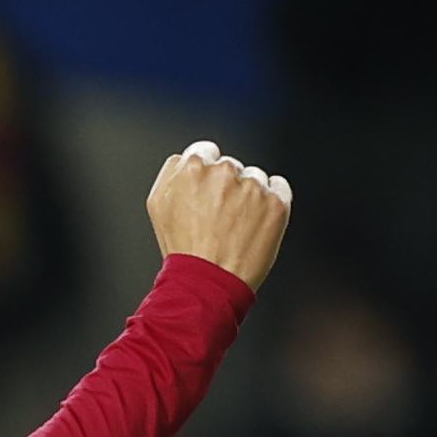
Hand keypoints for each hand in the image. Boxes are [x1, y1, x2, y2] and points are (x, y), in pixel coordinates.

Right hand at [148, 140, 290, 291]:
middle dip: (225, 187)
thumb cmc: (181, 249)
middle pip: (230, 166)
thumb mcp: (158, 206)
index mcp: (193, 167)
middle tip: (217, 219)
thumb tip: (185, 159)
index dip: (204, 175)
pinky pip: (278, 188)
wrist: (206, 284)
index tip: (206, 194)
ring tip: (235, 227)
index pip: (206, 152)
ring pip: (254, 178)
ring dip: (248, 196)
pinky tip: (255, 222)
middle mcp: (224, 171)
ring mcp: (253, 186)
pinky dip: (271, 201)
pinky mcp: (276, 202)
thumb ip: (171, 173)